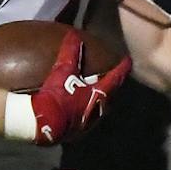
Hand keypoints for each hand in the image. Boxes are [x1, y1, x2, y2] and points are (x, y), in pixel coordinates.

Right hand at [26, 29, 129, 144]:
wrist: (42, 125)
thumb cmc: (56, 97)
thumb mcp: (62, 72)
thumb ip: (69, 53)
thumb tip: (74, 35)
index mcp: (98, 95)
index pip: (114, 78)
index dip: (121, 68)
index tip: (128, 61)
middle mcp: (97, 112)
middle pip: (109, 97)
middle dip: (110, 89)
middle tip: (110, 80)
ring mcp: (86, 125)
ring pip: (97, 111)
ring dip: (97, 102)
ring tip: (92, 96)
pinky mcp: (74, 134)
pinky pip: (83, 121)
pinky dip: (82, 113)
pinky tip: (73, 111)